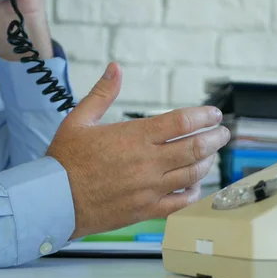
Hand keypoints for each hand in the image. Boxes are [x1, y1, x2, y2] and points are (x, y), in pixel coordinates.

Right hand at [47, 63, 230, 238]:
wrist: (53, 201)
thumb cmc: (65, 160)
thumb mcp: (79, 120)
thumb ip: (102, 93)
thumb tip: (114, 68)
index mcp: (135, 137)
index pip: (182, 122)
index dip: (204, 116)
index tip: (214, 114)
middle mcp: (148, 163)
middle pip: (195, 147)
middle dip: (215, 138)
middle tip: (223, 133)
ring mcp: (149, 188)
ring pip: (192, 174)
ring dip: (207, 162)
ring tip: (211, 155)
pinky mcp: (146, 209)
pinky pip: (180, 203)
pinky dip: (193, 193)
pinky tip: (194, 186)